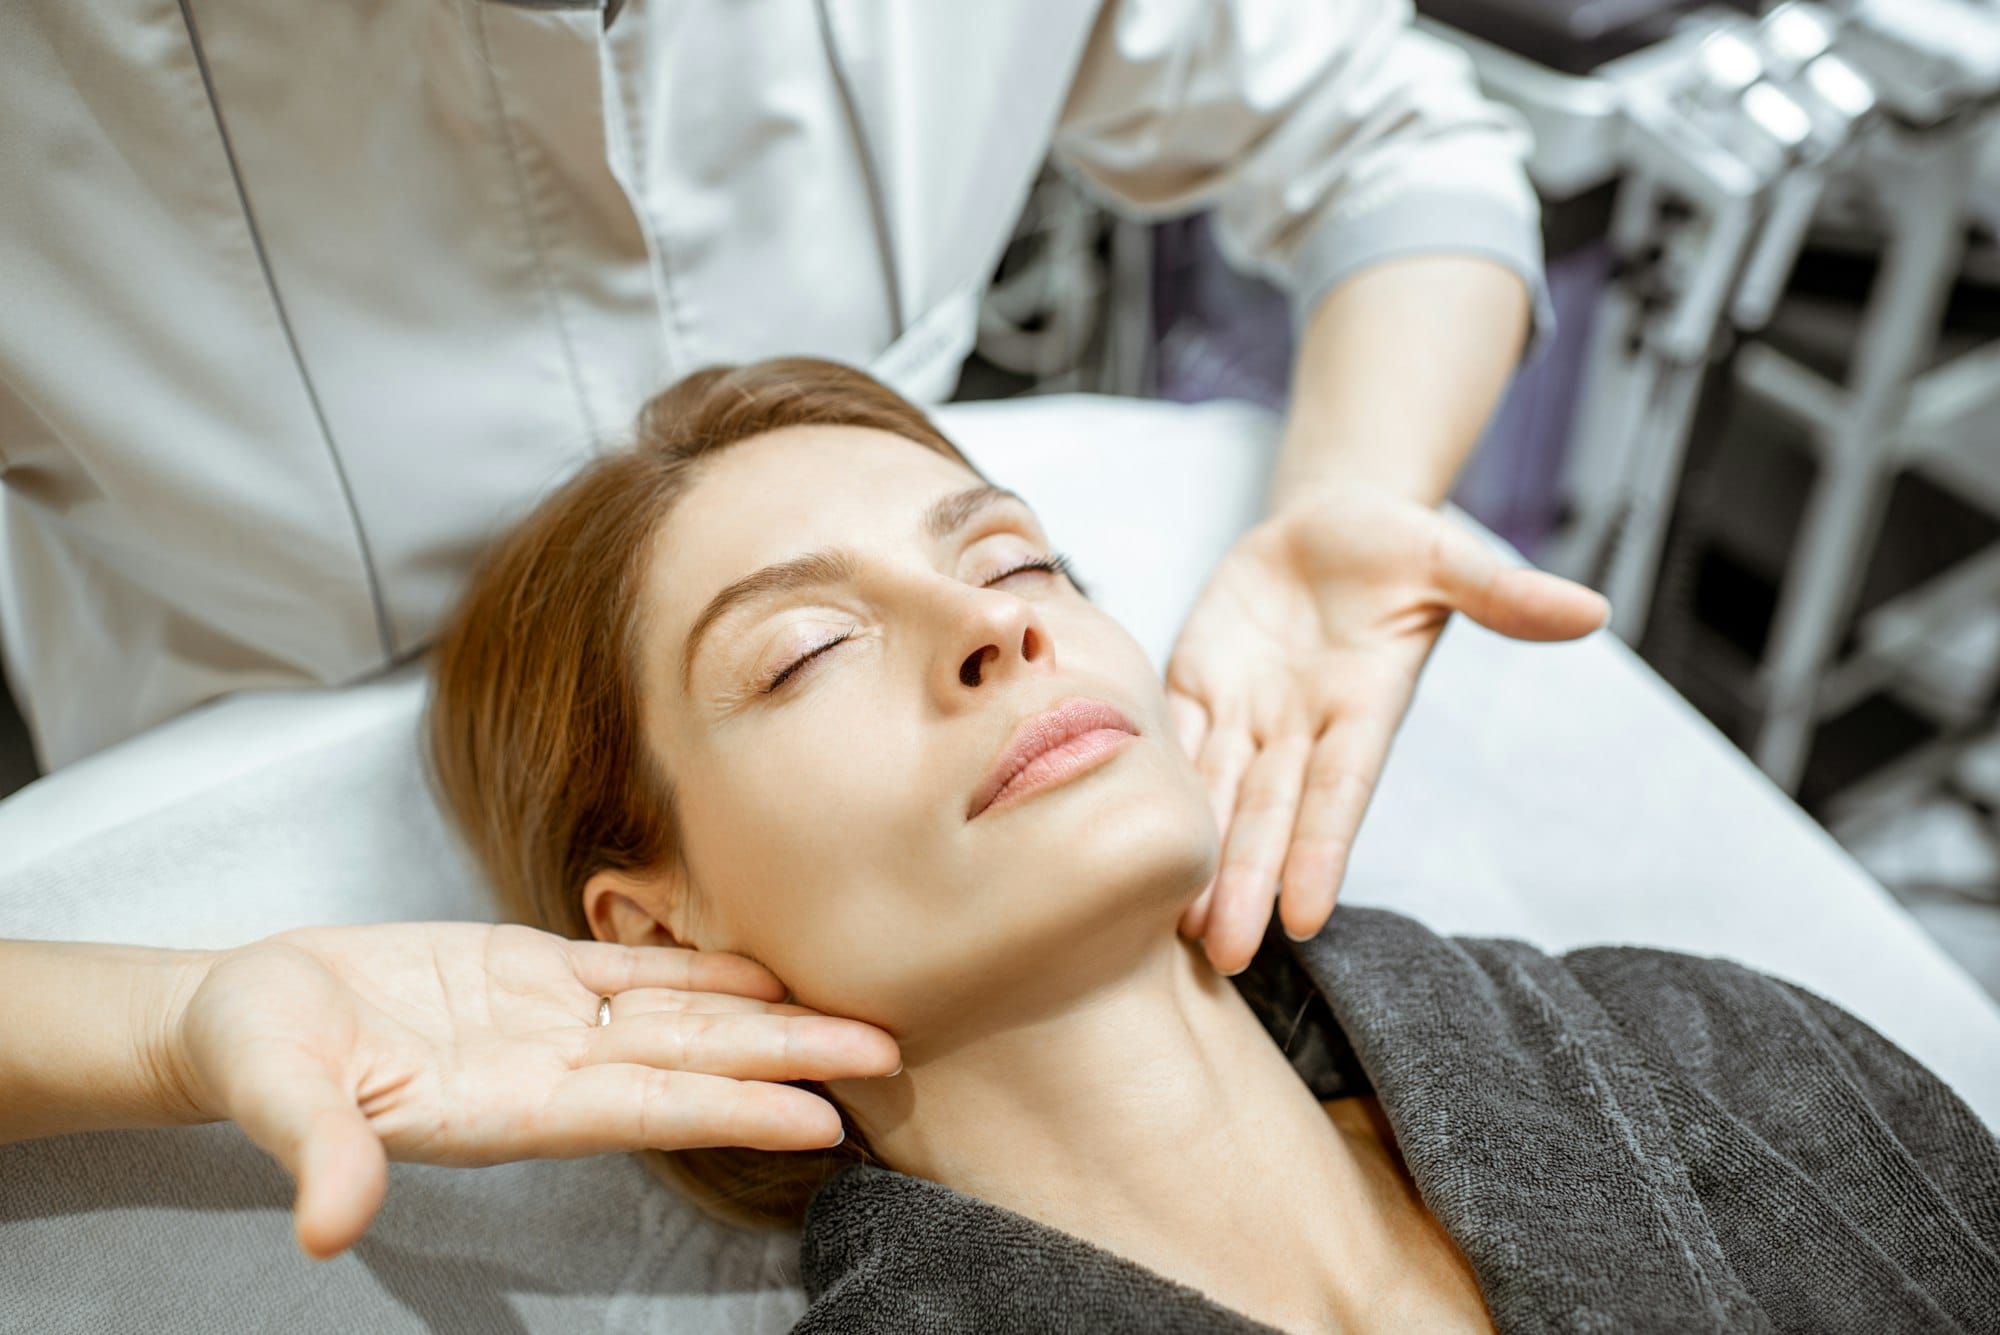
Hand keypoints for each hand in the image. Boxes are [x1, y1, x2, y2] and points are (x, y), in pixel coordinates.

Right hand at [153, 921, 899, 1260]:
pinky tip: (761, 970)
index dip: (734, 1110)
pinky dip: (700, 969)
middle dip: (789, 1061)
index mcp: (504, 1107)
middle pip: (692, 1065)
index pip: (646, 1112)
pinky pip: (634, 970)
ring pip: (679, 1018)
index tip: (823, 1120)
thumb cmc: (251, 1053)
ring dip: (767, 1018)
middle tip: (888, 1052)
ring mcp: (546, 1022)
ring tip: (851, 1015)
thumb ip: (318, 1154)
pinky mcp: (530, 974)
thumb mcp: (276, 1094)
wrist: (235, 1012)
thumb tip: (327, 1229)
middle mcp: (548, 1071)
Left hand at [1164, 482, 1609, 973]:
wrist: (1325, 523)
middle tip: (1226, 956)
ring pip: (1217, 795)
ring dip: (1198, 861)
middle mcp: (1302, 726)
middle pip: (1270, 813)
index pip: (1341, 790)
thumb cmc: (1394, 543)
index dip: (1322, 850)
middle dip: (1246, 882)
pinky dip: (1154, 788)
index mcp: (1362, 706)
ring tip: (1176, 931)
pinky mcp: (1198, 685)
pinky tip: (1130, 843)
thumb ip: (1503, 592)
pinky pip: (1173, 741)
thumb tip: (1592, 611)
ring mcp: (1248, 711)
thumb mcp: (1447, 556)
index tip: (1306, 915)